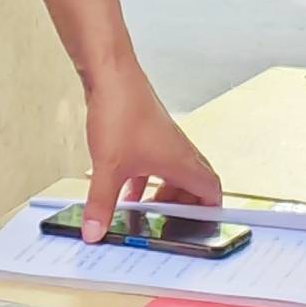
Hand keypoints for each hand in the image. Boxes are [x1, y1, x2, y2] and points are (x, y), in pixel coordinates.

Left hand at [77, 65, 220, 241]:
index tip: (201, 229)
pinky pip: (153, 163)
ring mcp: (163, 140)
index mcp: (181, 162)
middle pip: (194, 184)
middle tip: (168, 224)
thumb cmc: (121, 112)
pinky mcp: (146, 132)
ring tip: (147, 212)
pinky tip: (124, 191)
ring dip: (163, 193)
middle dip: (183, 206)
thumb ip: (101, 204)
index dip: (210, 212)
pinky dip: (144, 180)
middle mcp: (178, 150)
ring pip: (173, 173)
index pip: (211, 190)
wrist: (110, 74)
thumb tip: (94, 233)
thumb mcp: (108, 168)